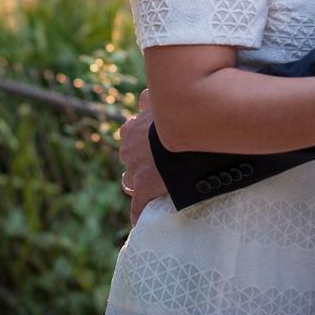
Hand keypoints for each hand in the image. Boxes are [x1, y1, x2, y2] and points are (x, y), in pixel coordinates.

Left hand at [118, 89, 168, 225]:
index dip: (142, 139)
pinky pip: (137, 207)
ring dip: (139, 183)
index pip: (130, 132)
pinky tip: (143, 220)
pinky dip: (139, 213)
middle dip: (140, 160)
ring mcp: (135, 168)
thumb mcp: (164, 98)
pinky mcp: (143, 187)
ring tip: (155, 189)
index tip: (155, 143)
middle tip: (160, 164)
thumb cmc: (179, 110)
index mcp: (133, 126)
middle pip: (129, 156)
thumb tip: (151, 94)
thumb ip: (154, 98)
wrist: (186, 129)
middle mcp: (129, 146)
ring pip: (130, 180)